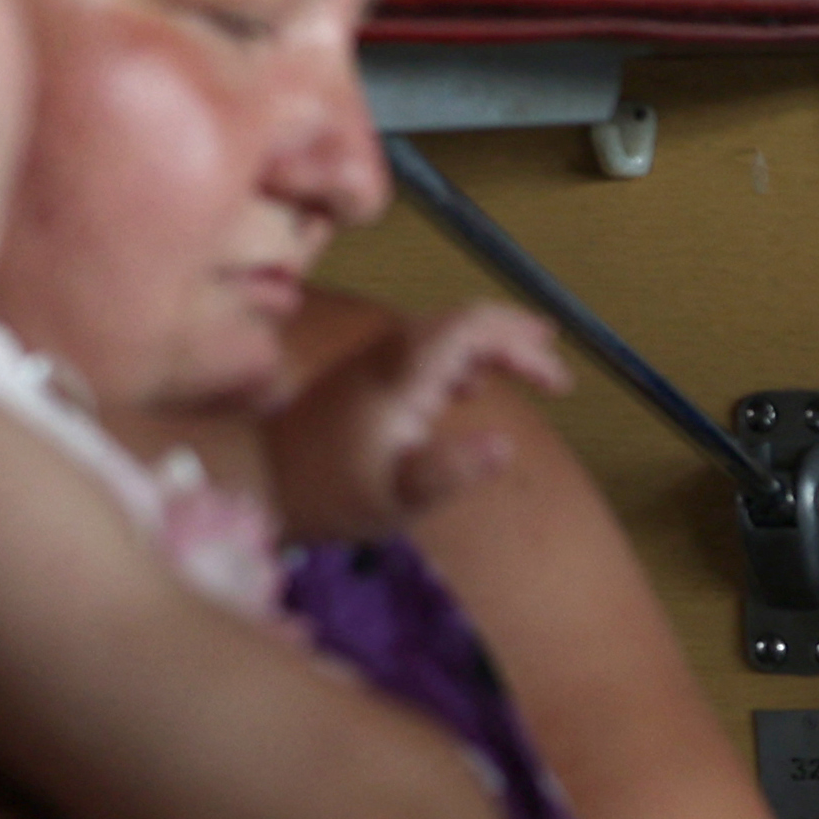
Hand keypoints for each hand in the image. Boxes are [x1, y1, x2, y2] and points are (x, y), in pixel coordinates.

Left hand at [259, 303, 570, 541]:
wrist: (260, 482)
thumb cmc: (331, 495)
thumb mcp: (398, 497)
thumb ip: (452, 471)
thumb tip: (505, 446)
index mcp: (402, 372)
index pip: (473, 329)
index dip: (522, 348)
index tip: (558, 385)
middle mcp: (388, 352)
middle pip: (465, 321)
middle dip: (518, 341)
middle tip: (558, 374)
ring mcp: (374, 360)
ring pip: (445, 333)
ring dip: (493, 348)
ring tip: (532, 371)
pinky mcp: (364, 375)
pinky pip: (425, 349)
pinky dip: (462, 359)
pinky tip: (471, 387)